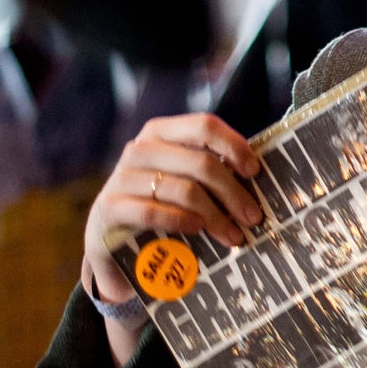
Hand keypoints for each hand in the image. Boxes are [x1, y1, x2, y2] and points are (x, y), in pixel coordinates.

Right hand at [83, 113, 262, 310]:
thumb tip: (257, 177)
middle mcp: (139, 149)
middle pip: (200, 163)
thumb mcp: (183, 182)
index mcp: (160, 133)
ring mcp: (121, 178)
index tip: (254, 172)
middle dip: (233, 192)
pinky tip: (198, 229)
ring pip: (183, 190)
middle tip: (253, 218)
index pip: (204, 125)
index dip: (234, 146)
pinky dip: (181, 221)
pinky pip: (153, 211)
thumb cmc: (160, 207)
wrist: (111, 242)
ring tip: (234, 235)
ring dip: (215, 216)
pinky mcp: (109, 208)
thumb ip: (210, 173)